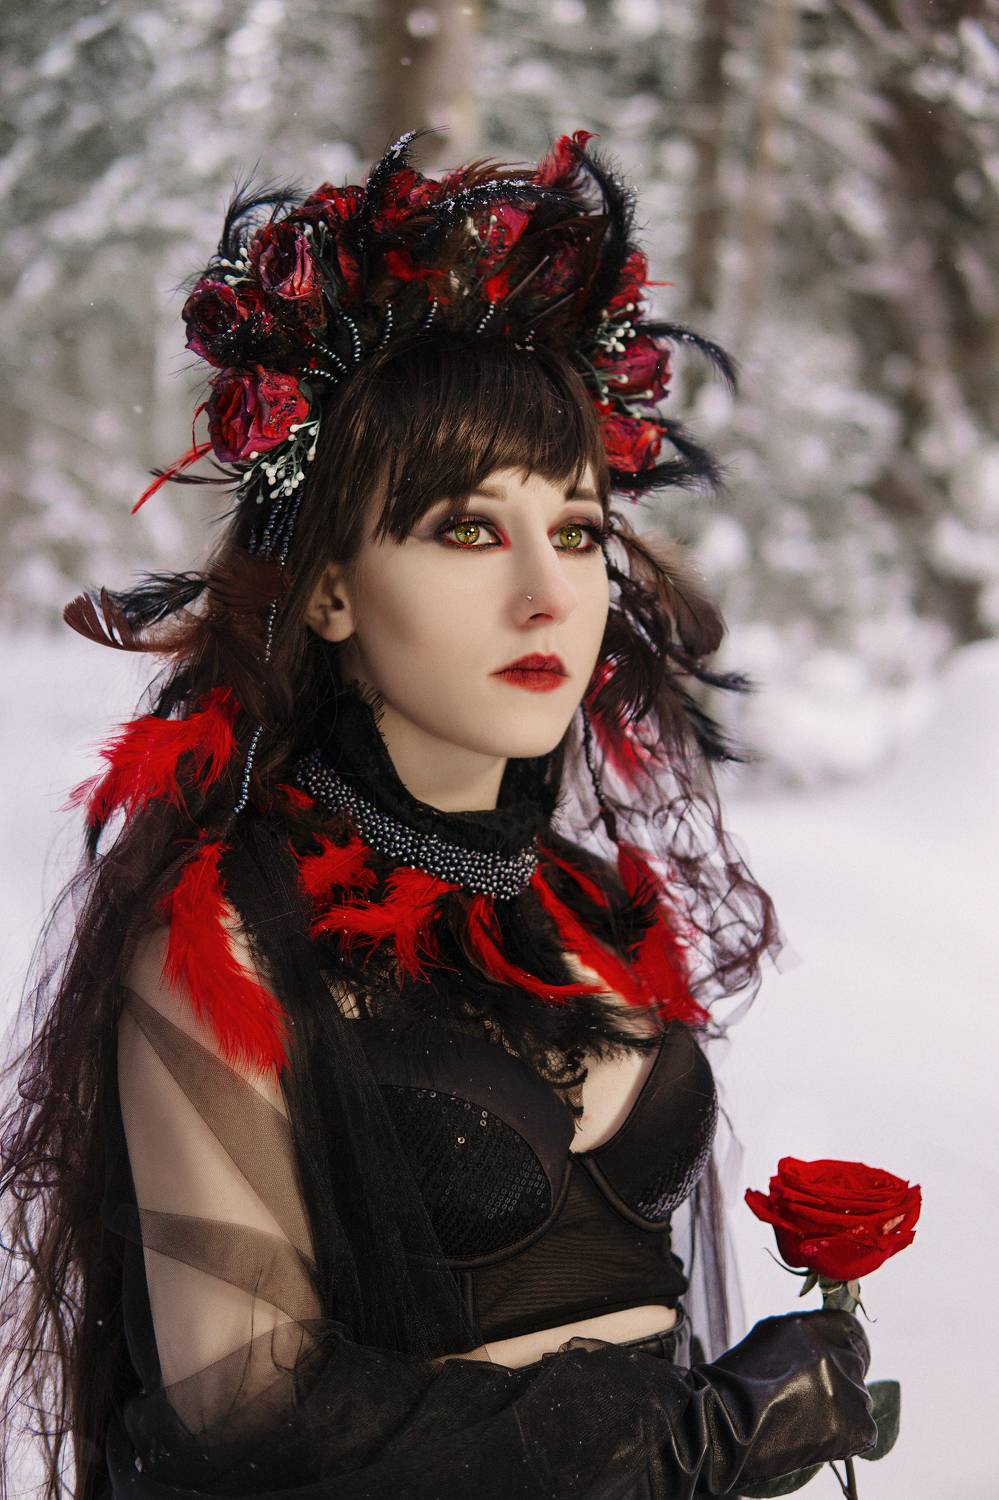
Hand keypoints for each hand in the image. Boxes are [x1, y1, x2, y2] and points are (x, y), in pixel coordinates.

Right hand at [653, 1309, 876, 1496]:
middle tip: (812, 1394)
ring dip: (841, 1407)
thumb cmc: (738, 1380)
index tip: (835, 1357)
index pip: (850, 1328)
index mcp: (815, 1328)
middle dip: (839, 1376)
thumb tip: (826, 1335)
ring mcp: (849, 1392)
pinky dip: (846, 1437)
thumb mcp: (769, 1334)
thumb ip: (806, 1331)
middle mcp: (836, 1355)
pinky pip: (863, 1431)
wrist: (726, 1425)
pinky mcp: (857, 1428)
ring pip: (859, 1398)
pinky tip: (815, 1436)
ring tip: (805, 1418)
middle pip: (855, 1363)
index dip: (843, 1342)